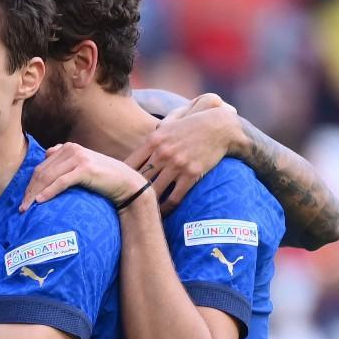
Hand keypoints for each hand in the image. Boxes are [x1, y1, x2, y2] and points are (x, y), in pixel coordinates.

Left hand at [20, 142, 146, 210]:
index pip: (41, 167)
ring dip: (35, 193)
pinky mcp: (85, 169)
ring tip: (27, 208)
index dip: (30, 184)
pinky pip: (61, 182)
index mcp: (67, 148)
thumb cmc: (102, 178)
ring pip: (48, 177)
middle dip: (29, 190)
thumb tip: (47, 155)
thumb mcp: (81, 166)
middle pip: (42, 172)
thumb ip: (64, 162)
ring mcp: (78, 158)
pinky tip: (40, 201)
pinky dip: (49, 192)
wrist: (126, 183)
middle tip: (22, 207)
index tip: (24, 199)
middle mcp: (71, 149)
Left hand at [124, 92, 241, 211]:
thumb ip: (153, 136)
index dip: (120, 178)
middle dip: (130, 193)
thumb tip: (141, 144)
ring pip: (154, 192)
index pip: (128, 164)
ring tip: (141, 214)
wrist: (221, 127)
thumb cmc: (193, 125)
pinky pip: (174, 198)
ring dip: (147, 204)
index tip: (117, 188)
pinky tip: (162, 213)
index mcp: (153, 141)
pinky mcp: (192, 174)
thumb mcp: (169, 124)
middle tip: (124, 205)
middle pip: (138, 180)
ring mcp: (177, 164)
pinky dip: (166, 208)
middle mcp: (162, 153)